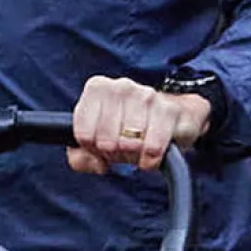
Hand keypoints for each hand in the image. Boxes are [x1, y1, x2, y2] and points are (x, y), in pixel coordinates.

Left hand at [68, 75, 211, 174]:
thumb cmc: (126, 128)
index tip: (100, 145)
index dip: (92, 149)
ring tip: (136, 148)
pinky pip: (152, 148)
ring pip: (128, 144)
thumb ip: (80, 156)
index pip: (84, 134)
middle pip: (106, 141)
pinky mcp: (169, 110)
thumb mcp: (96, 141)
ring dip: (132, 155)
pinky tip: (150, 155)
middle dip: (113, 153)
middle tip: (121, 148)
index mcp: (97, 88)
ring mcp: (146, 95)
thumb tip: (92, 164)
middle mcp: (121, 86)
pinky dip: (149, 160)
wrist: (170, 118)